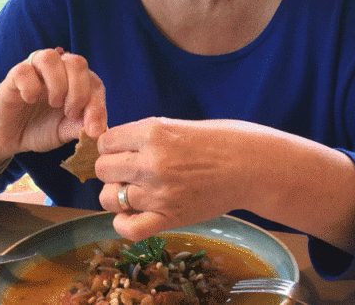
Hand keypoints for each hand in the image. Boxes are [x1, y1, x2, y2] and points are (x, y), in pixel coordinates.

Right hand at [0, 48, 106, 163]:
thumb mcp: (65, 131)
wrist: (10, 137)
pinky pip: (24, 70)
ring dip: (57, 84)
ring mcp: (35, 69)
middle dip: (79, 92)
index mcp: (75, 80)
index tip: (93, 129)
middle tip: (70, 114)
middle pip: (77, 62)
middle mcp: (57, 69)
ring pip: (51, 58)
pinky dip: (31, 87)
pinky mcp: (13, 76)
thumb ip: (81, 126)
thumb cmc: (40, 128)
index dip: (98, 105)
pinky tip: (30, 100)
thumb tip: (100, 129)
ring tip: (54, 104)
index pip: (94, 82)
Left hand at [95, 118, 254, 240]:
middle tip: (130, 171)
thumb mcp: (175, 125)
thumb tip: (112, 150)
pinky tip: (132, 215)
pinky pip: (128, 228)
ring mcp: (159, 192)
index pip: (105, 142)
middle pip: (103, 169)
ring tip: (135, 191)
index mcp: (152, 132)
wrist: (251, 166)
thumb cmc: (218, 141)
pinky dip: (124, 223)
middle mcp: (151, 162)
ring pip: (109, 198)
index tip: (124, 151)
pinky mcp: (170, 217)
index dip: (112, 147)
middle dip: (112, 170)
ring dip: (117, 195)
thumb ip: (144, 137)